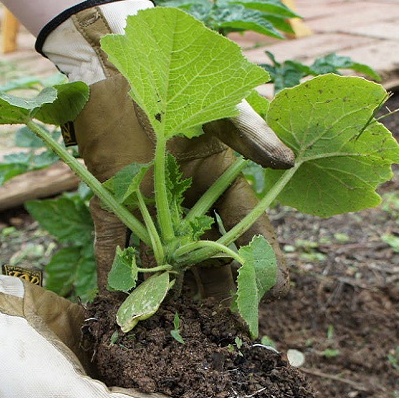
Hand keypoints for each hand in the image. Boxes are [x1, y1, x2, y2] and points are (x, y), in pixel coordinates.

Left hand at [39, 2, 292, 297]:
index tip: (273, 292)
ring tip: (170, 324)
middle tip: (218, 325)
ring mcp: (149, 206)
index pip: (248, 228)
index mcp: (222, 182)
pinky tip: (114, 298)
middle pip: (205, 254)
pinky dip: (113, 269)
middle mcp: (188, 202)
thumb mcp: (218, 106)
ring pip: (162, 257)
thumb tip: (287, 161)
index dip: (261, 260)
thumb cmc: (174, 82)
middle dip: (213, 289)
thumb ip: (250, 133)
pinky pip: (113, 242)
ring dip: (165, 289)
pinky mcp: (111, 202)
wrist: (112, 71)